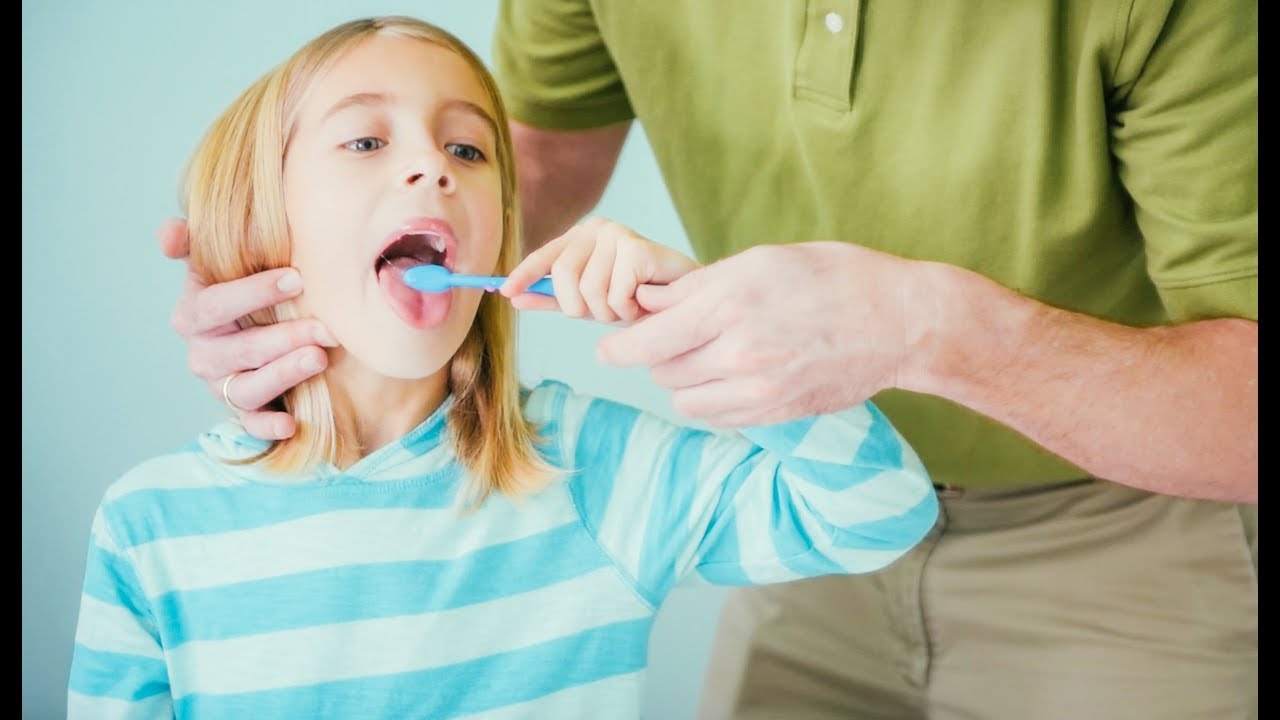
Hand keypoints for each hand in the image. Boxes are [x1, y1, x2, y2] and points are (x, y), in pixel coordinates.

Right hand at [159, 218, 337, 439]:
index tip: (297, 278)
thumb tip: (169, 234)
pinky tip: (290, 424)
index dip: (255, 292)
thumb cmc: (238, 287)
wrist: (249, 324)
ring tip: (319, 359)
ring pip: (248, 388)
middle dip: (285, 337)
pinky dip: (267, 427)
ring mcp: (221, 385)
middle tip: (325, 327)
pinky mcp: (242, 410)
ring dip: (284, 374)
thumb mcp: (214, 261)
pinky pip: (251, 424)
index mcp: (192, 314)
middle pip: (241, 349)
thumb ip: (191, 242)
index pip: (216, 304)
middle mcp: (203, 354)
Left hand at [500, 216, 698, 323]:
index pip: (545, 256)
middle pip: (562, 276)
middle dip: (581, 307)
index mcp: (581, 237)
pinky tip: (644, 302)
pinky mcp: (638, 248)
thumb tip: (512, 297)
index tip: (505, 293)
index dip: (523, 274)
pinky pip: (614, 295)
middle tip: (607, 313)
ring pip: (589, 291)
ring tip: (629, 307)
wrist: (686, 301)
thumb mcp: (588, 301)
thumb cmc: (637, 298)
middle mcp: (597, 229)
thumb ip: (553, 297)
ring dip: (609, 313)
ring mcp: (618, 235)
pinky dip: (627, 310)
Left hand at [597, 241, 939, 426]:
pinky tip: (731, 374)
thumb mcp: (761, 261)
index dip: (618, 347)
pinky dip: (710, 399)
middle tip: (676, 334)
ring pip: (684, 399)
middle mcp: (738, 353)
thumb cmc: (835, 277)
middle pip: (662, 370)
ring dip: (683, 379)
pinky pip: (716, 416)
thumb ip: (698, 286)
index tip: (608, 347)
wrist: (899, 324)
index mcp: (730, 305)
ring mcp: (758, 391)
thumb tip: (648, 301)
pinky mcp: (774, 414)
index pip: (647, 341)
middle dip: (658, 353)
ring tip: (708, 354)